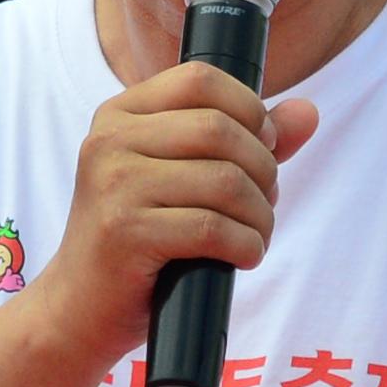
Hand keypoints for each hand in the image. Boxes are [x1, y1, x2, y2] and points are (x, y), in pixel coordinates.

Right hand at [32, 62, 320, 367]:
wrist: (78, 308)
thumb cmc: (138, 239)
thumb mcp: (183, 179)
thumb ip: (244, 141)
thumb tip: (308, 113)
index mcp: (120, 113)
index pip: (200, 79)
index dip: (248, 109)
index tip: (262, 147)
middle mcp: (110, 140)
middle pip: (219, 129)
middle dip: (262, 168)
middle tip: (264, 202)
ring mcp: (114, 185)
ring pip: (223, 180)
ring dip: (259, 214)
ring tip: (256, 234)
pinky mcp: (125, 233)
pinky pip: (212, 228)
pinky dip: (245, 245)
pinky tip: (243, 256)